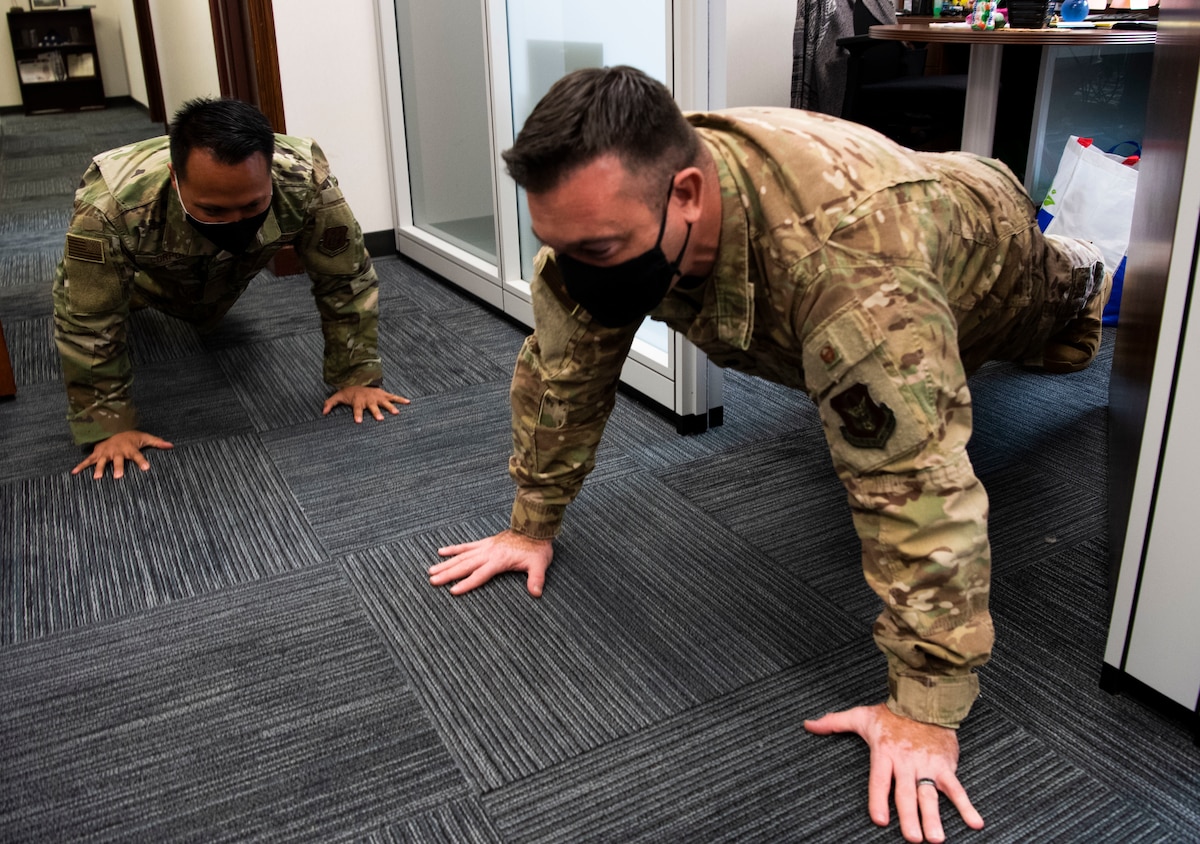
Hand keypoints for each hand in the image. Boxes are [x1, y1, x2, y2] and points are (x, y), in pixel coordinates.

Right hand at [71, 430, 173, 479]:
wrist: (113, 428)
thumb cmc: (131, 437)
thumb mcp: (145, 438)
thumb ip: (157, 442)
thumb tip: (171, 445)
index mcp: (129, 449)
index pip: (137, 456)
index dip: (142, 461)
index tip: (147, 468)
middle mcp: (117, 451)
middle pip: (118, 461)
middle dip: (118, 468)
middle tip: (119, 477)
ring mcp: (105, 453)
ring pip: (102, 462)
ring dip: (100, 469)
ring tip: (98, 478)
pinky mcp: (97, 454)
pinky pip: (88, 461)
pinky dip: (80, 466)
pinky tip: (74, 473)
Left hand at [322, 385, 409, 422]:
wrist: (360, 378)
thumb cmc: (349, 391)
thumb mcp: (339, 395)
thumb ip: (330, 403)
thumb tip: (323, 412)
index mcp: (358, 401)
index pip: (357, 409)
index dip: (357, 415)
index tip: (358, 422)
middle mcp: (369, 400)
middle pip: (373, 407)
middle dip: (376, 412)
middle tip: (380, 419)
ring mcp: (377, 397)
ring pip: (385, 403)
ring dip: (390, 407)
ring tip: (396, 413)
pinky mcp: (384, 394)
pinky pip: (393, 397)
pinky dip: (401, 399)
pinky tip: (408, 402)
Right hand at [430, 529, 553, 596]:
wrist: (535, 528)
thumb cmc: (537, 548)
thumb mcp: (539, 564)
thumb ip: (536, 578)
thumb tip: (537, 592)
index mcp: (499, 560)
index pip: (480, 574)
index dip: (467, 583)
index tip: (453, 591)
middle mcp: (488, 553)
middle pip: (465, 565)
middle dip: (448, 574)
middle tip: (432, 580)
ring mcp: (485, 547)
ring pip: (461, 556)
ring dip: (446, 563)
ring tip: (431, 570)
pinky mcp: (486, 542)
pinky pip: (466, 546)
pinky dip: (454, 549)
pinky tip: (441, 552)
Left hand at [804, 703, 983, 842]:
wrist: (925, 699)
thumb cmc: (891, 712)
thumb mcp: (861, 715)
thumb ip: (834, 722)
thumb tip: (808, 724)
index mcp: (885, 753)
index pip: (880, 780)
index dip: (879, 799)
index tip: (880, 819)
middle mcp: (906, 762)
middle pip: (906, 793)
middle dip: (909, 816)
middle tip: (913, 839)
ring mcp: (927, 765)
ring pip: (930, 795)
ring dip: (934, 817)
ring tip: (936, 839)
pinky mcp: (945, 765)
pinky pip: (957, 789)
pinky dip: (967, 806)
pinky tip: (975, 823)